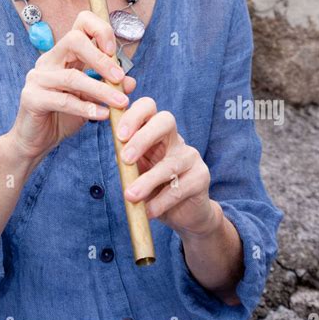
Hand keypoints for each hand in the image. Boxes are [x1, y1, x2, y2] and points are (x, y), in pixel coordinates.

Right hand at [8, 11, 136, 163]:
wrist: (36, 141)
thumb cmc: (62, 116)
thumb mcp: (91, 99)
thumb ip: (108, 87)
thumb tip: (130, 81)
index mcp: (63, 54)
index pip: (80, 23)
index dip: (100, 30)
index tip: (114, 52)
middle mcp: (48, 60)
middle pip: (74, 40)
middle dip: (101, 59)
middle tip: (119, 78)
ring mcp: (37, 77)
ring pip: (72, 76)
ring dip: (101, 89)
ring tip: (120, 102)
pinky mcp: (31, 98)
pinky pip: (63, 100)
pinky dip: (86, 108)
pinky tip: (102, 115)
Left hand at [117, 98, 218, 237]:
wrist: (183, 213)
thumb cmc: (154, 187)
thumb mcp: (136, 171)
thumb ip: (127, 160)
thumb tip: (117, 153)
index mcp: (155, 131)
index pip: (148, 106)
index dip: (133, 115)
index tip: (119, 136)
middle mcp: (175, 138)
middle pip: (165, 120)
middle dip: (143, 137)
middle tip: (125, 159)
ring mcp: (190, 156)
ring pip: (170, 162)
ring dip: (147, 180)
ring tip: (130, 195)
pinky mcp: (201, 177)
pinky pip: (178, 188)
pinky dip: (160, 202)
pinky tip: (149, 211)